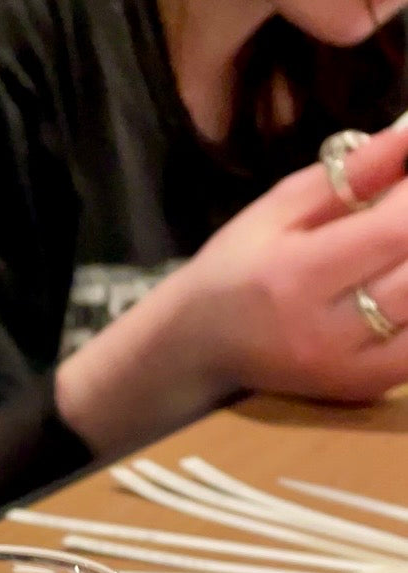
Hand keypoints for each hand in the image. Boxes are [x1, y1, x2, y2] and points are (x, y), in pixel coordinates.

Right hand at [59, 123, 407, 451]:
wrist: (196, 347)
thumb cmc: (233, 270)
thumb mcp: (273, 212)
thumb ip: (344, 177)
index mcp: (297, 276)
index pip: (396, 230)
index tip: (407, 176)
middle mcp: (326, 330)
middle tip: (399, 211)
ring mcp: (347, 366)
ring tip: (394, 250)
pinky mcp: (362, 386)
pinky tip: (398, 286)